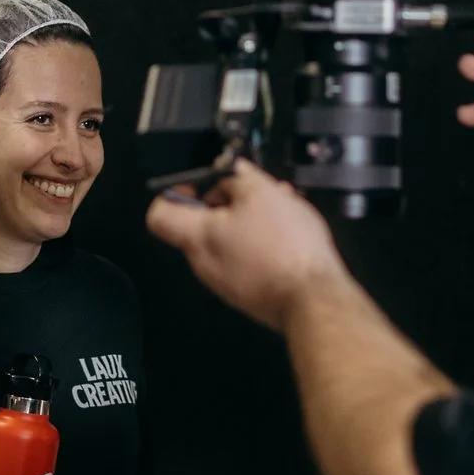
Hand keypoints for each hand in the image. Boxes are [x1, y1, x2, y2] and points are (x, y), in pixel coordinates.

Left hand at [145, 160, 350, 332]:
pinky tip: (291, 232)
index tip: (198, 185)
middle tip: (255, 190)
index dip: (174, 193)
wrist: (313, 299)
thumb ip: (239, 178)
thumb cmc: (283, 246)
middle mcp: (205, 264)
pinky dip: (264, 242)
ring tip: (283, 206)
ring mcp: (227, 282)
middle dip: (229, 201)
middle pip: (203, 225)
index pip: (160, 215)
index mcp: (197, 238)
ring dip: (252, 219)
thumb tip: (230, 175)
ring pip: (231, 240)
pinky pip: (249, 259)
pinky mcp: (251, 293)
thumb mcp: (261, 194)